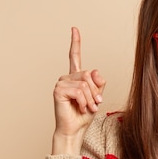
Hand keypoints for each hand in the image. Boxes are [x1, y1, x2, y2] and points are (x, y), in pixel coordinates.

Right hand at [52, 27, 105, 154]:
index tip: (74, 29)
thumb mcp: (97, 95)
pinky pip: (79, 90)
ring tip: (88, 107)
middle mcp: (67, 77)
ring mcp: (61, 82)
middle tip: (95, 103)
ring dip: (91, 98)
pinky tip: (81, 107)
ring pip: (85, 83)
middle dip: (96, 91)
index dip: (75, 42)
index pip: (75, 56)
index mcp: (76, 77)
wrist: (75, 129)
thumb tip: (94, 71)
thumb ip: (98, 81)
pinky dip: (85, 101)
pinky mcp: (58, 90)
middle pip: (89, 74)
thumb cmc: (84, 115)